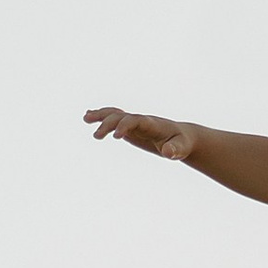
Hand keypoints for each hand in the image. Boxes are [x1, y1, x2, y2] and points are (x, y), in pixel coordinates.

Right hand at [83, 105, 198, 160]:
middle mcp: (141, 120)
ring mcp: (134, 123)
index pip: (135, 121)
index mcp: (152, 124)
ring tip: (86, 118)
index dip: (125, 126)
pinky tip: (88, 116)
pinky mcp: (130, 128)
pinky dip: (102, 117)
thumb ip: (175, 150)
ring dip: (101, 115)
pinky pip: (114, 120)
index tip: (115, 137)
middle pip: (122, 117)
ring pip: (115, 114)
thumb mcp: (181, 148)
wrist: (182, 137)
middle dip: (108, 124)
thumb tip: (168, 153)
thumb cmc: (181, 143)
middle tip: (97, 136)